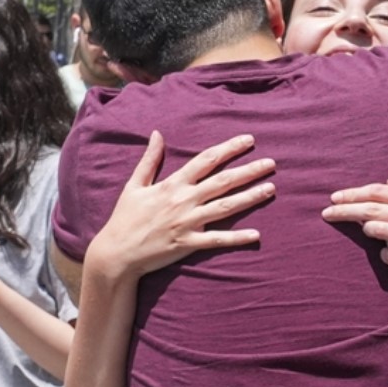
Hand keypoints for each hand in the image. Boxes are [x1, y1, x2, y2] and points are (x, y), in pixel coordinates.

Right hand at [85, 131, 274, 280]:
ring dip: (250, 197)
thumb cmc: (125, 218)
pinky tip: (256, 234)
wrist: (117, 252)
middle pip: (222, 181)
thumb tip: (157, 134)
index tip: (248, 140)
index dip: (229, 149)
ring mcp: (187, 223)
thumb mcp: (135, 185)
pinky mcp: (188, 244)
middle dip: (248, 170)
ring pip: (225, 207)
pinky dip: (237, 238)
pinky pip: (217, 240)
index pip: (206, 160)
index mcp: (172, 184)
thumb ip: (149, 159)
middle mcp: (183, 201)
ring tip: (271, 189)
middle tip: (271, 163)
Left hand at [321, 178, 387, 292]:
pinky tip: (387, 255)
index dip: (355, 193)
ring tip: (364, 232)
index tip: (335, 197)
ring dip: (368, 231)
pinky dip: (386, 255)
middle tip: (326, 213)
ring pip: (380, 231)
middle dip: (345, 210)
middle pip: (373, 210)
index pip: (380, 192)